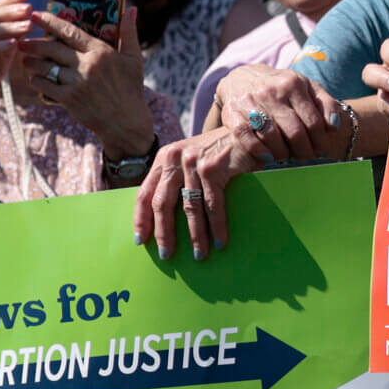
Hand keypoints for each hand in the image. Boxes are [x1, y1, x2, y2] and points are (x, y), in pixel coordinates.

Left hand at [23, 5, 149, 158]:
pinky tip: (33, 78)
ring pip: (47, 67)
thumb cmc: (130, 88)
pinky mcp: (69, 99)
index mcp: (100, 51)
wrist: (126, 121)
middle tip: (21, 40)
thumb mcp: (133, 58)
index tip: (36, 15)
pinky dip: (38, 81)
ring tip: (24, 58)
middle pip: (53, 49)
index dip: (51, 22)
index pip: (70, 32)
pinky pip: (46, 86)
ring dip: (32, 62)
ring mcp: (77, 82)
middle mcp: (87, 65)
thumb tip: (131, 8)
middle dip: (34, 44)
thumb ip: (129, 32)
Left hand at [133, 125, 273, 259]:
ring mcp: (193, 163)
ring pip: (190, 208)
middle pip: (162, 204)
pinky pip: (213, 206)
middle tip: (167, 255)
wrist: (248, 133)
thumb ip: (175, 180)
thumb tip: (163, 217)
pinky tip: (219, 242)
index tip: (141, 240)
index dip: (141, 219)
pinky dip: (217, 227)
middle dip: (164, 233)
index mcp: (163, 159)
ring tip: (198, 255)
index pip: (144, 193)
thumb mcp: (189, 161)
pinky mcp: (213, 169)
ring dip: (195, 236)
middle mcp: (174, 159)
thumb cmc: (217, 153)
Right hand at [211, 63, 349, 162]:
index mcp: (293, 84)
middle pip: (294, 130)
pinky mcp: (232, 113)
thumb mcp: (305, 87)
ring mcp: (250, 101)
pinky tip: (268, 157)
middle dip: (303, 150)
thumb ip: (325, 103)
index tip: (321, 150)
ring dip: (283, 153)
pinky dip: (258, 150)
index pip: (313, 120)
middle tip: (305, 157)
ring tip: (287, 157)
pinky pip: (246, 136)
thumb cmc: (280, 87)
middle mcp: (272, 91)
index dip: (320, 140)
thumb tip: (334, 127)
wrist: (241, 77)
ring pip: (271, 135)